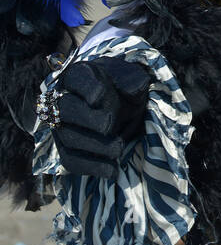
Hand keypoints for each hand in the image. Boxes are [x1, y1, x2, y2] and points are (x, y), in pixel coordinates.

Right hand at [54, 59, 150, 178]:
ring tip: (119, 149)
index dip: (85, 88)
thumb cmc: (128, 89)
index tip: (98, 98)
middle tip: (111, 126)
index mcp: (82, 74)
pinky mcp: (66, 148)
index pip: (77, 77)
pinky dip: (92, 167)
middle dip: (88, 119)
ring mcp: (62, 126)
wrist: (127, 108)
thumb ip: (132, 81)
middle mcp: (65, 98)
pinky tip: (112, 170)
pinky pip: (71, 160)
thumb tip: (129, 91)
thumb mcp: (134, 79)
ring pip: (68, 137)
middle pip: (66, 108)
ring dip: (95, 146)